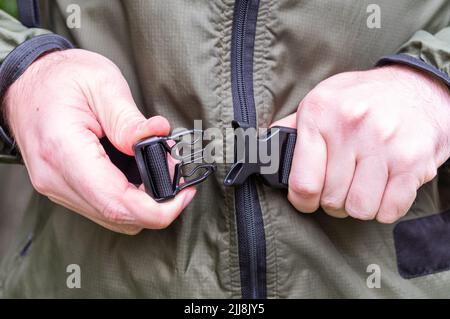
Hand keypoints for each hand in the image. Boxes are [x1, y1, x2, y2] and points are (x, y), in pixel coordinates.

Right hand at [4, 49, 195, 233]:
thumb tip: (160, 137)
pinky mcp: (63, 187)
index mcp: (64, 152)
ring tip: (159, 169)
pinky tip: (141, 175)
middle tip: (174, 172)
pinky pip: (102, 208)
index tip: (184, 195)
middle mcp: (56, 179)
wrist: (27, 83)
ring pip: (112, 218)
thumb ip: (130, 120)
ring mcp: (57, 187)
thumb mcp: (102, 85)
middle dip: (157, 203)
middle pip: (117, 216)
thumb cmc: (62, 78)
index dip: (159, 209)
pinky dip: (128, 199)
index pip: (117, 203)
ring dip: (143, 202)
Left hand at [274, 65, 449, 222]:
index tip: (307, 200)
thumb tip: (263, 152)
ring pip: (359, 209)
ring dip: (358, 205)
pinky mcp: (412, 160)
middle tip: (340, 186)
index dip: (302, 201)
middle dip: (333, 200)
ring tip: (361, 186)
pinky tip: (383, 189)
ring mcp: (384, 143)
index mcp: (320, 113)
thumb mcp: (322, 99)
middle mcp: (351, 125)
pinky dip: (384, 207)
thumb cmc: (363, 98)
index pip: (302, 182)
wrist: (418, 86)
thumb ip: (293, 128)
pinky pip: (389, 210)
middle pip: (330, 199)